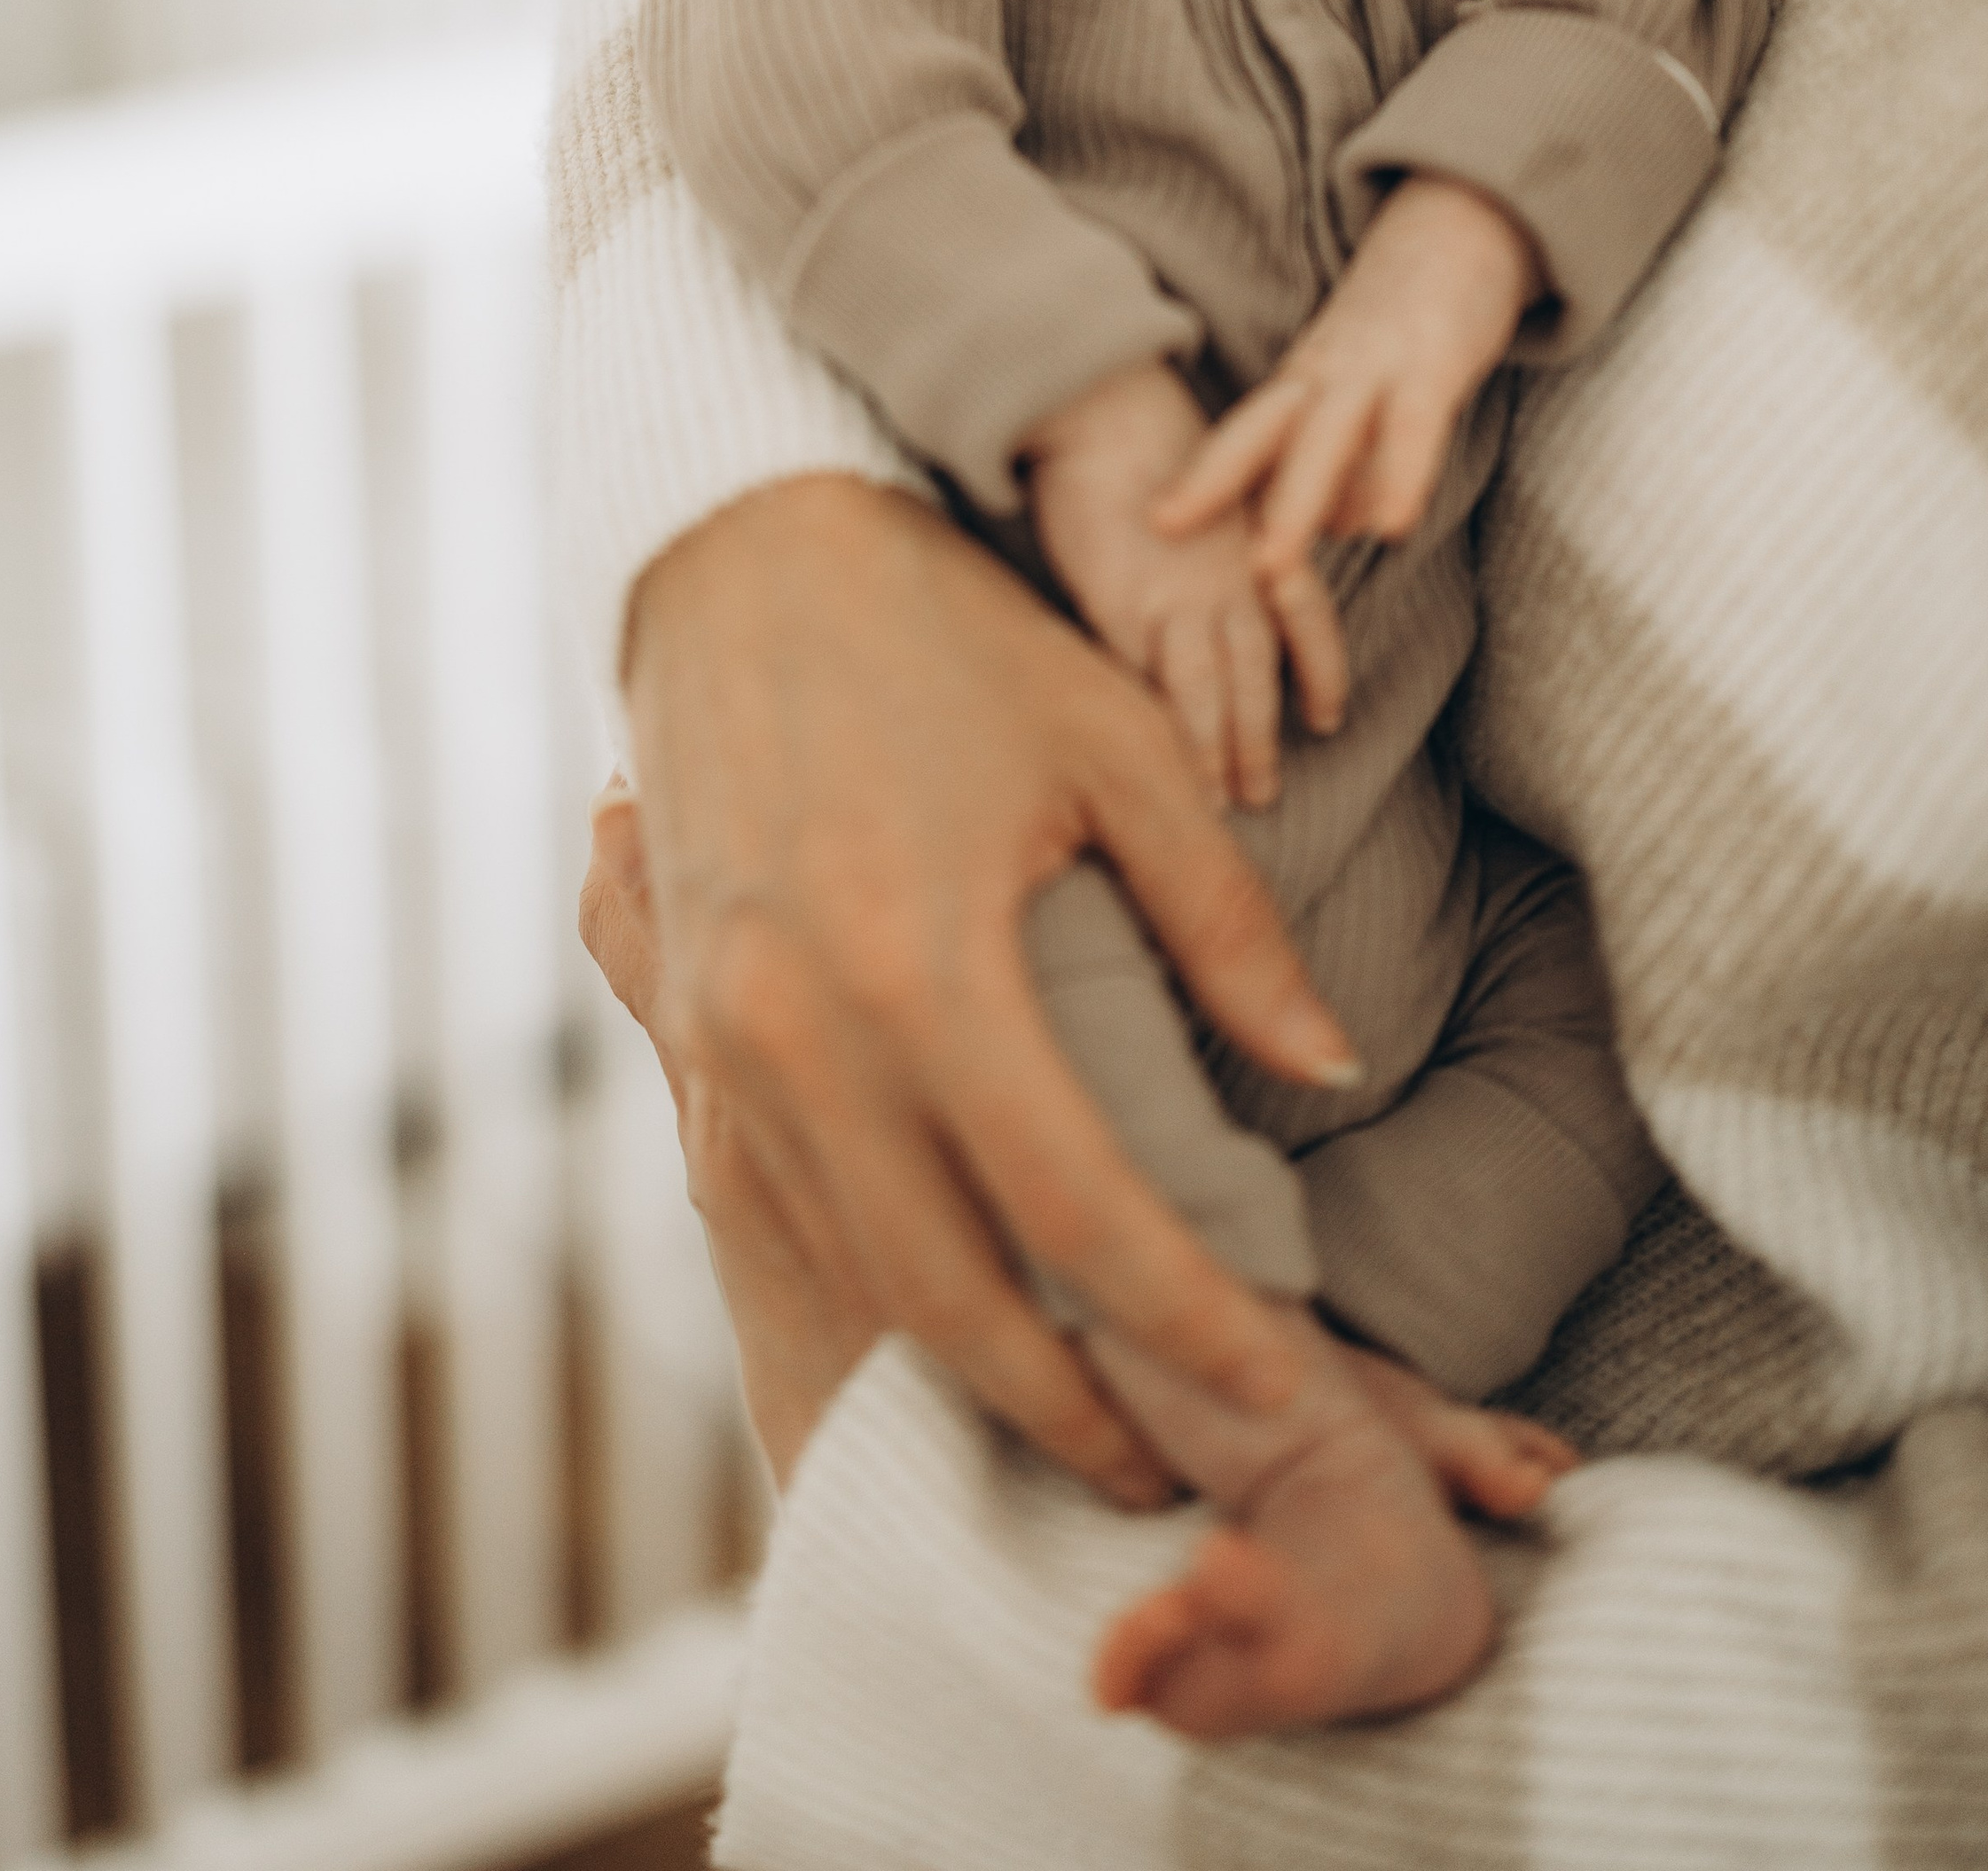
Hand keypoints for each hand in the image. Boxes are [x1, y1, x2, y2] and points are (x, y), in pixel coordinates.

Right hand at [617, 476, 1362, 1501]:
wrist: (737, 550)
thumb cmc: (947, 632)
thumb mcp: (1113, 749)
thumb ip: (1225, 923)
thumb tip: (1327, 1068)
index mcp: (921, 967)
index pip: (1075, 1212)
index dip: (1187, 1320)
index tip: (1275, 1385)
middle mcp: (799, 1031)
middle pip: (945, 1293)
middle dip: (1067, 1406)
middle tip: (1172, 1465)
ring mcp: (723, 1038)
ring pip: (852, 1266)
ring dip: (965, 1362)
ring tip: (1082, 1407)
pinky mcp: (687, 1022)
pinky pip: (783, 1200)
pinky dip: (876, 1275)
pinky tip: (956, 1301)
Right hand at [1020, 361, 1348, 811]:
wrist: (1102, 412)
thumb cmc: (1147, 443)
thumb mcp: (1214, 489)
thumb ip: (1225, 543)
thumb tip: (1234, 584)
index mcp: (1258, 544)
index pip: (1306, 619)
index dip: (1320, 672)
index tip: (1327, 717)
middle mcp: (1230, 578)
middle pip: (1256, 674)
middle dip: (1261, 739)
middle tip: (1263, 794)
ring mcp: (1178, 596)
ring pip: (1208, 691)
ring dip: (1216, 753)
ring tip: (1217, 802)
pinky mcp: (1124, 605)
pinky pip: (1144, 683)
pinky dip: (1153, 730)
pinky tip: (1147, 764)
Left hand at [1153, 175, 1542, 584]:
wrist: (1463, 223)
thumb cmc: (1408, 325)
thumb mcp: (1365, 389)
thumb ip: (1351, 454)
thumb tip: (1339, 527)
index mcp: (1302, 380)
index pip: (1240, 435)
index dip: (1196, 477)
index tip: (1153, 523)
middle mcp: (1325, 372)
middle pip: (1259, 430)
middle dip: (1211, 482)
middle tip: (1163, 530)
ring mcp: (1375, 364)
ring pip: (1324, 436)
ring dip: (1295, 502)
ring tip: (1272, 568)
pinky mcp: (1435, 360)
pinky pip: (1415, 424)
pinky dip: (1402, 474)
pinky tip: (1392, 526)